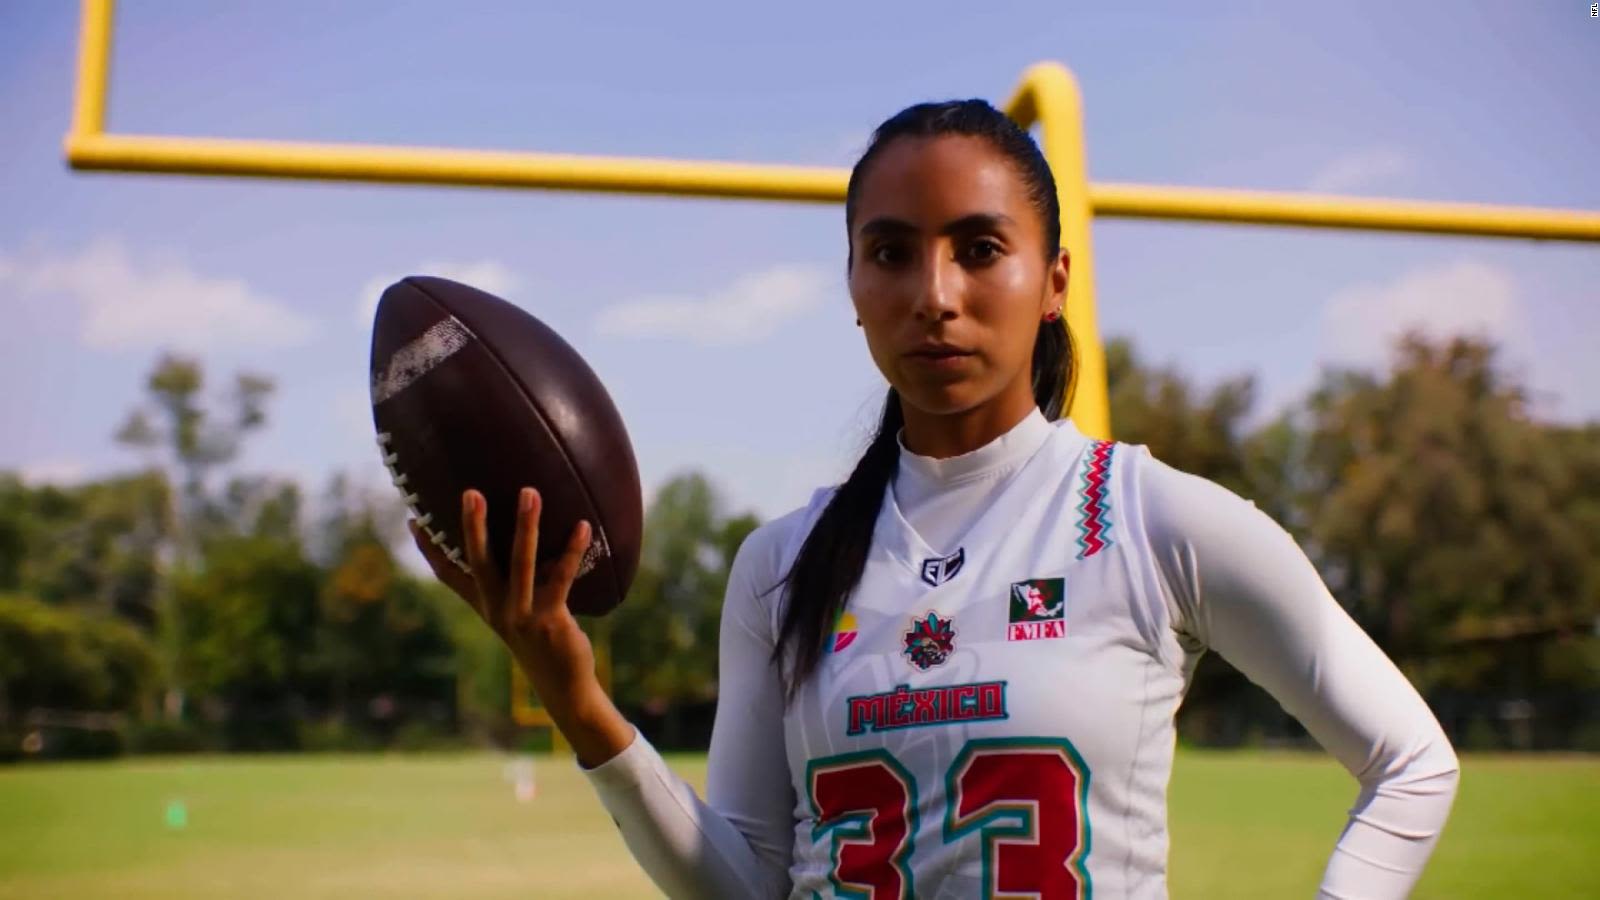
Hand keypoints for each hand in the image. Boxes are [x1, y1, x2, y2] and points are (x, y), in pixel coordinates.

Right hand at [411, 486, 631, 766]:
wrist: (563, 685)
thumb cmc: (542, 639)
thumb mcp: (519, 609)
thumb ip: (517, 578)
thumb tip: (526, 533)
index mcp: (484, 604)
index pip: (448, 574)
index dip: (430, 547)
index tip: (415, 517)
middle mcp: (497, 609)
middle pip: (478, 561)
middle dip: (473, 526)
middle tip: (471, 492)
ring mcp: (521, 615)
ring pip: (521, 564)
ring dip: (526, 527)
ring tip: (530, 493)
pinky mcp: (550, 620)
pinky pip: (561, 578)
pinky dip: (572, 551)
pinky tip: (584, 526)